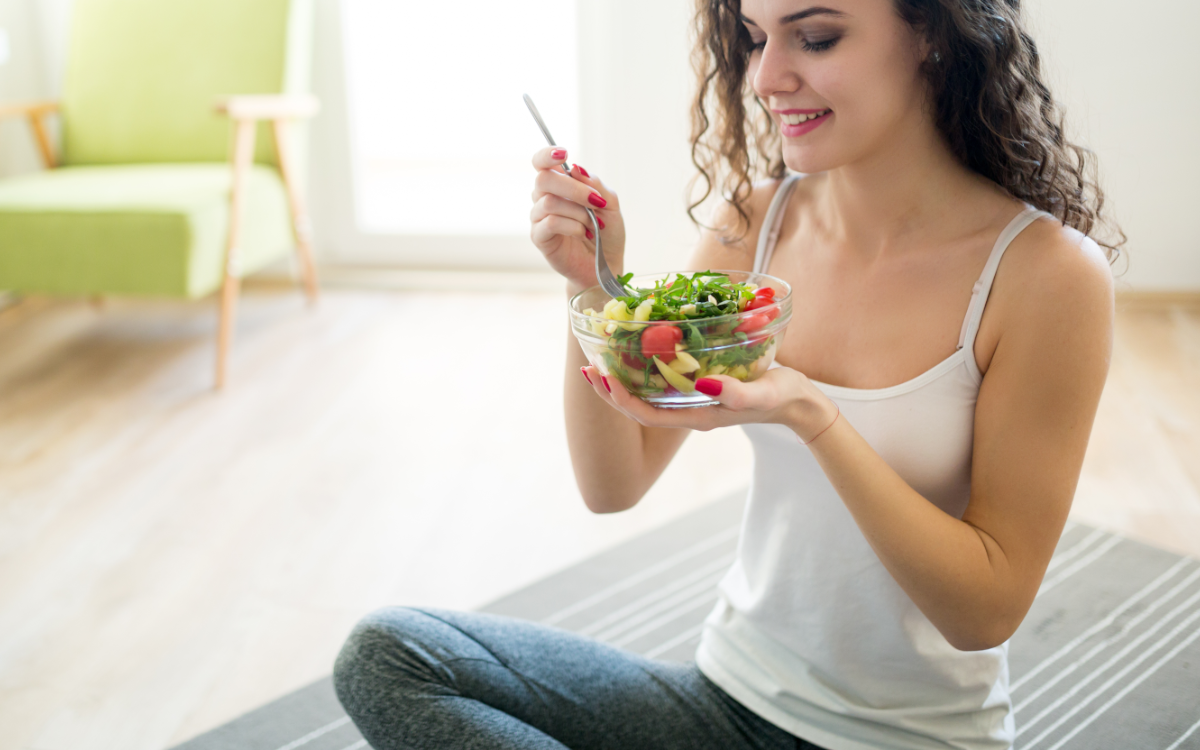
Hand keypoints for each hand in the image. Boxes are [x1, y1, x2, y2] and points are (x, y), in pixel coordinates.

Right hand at [530, 147, 625, 292]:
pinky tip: (583, 234)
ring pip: (549, 202)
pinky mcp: (540, 238)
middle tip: (596, 202)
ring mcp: (539, 218)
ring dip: (578, 212)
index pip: (541, 162)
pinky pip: (549, 223)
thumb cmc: (607, 233)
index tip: (564, 153)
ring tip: (594, 224)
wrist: (607, 265)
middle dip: (574, 188)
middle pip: (544, 178)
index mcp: (560, 185)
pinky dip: (572, 226)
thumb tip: (576, 168)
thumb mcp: (610, 204)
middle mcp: (545, 198)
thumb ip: (595, 184)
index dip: (546, 154)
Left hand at [578, 363, 838, 440]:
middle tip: (590, 364)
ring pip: (648, 395)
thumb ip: (737, 393)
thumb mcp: (763, 393)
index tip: (601, 377)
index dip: (620, 398)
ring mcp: (694, 402)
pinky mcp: (701, 388)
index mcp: (698, 416)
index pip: (646, 414)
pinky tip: (639, 350)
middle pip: (639, 407)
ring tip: (604, 358)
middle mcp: (690, 411)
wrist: (800, 403)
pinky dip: (646, 369)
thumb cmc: (783, 397)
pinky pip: (663, 383)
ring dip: (624, 379)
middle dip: (612, 389)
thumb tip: (703, 385)